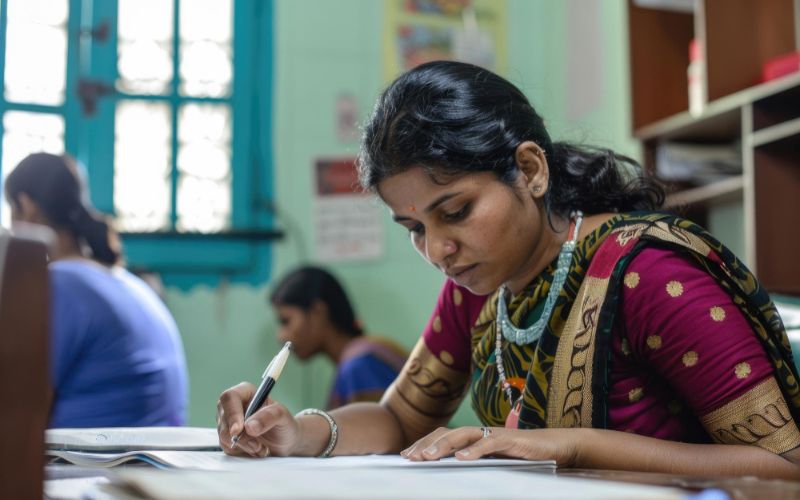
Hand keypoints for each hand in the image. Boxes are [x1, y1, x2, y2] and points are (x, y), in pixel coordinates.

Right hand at [216, 382, 301, 457]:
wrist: (286, 442)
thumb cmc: (284, 424)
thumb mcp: (283, 416)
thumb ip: (269, 416)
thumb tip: (249, 426)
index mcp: (245, 392)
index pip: (229, 397)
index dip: (232, 414)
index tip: (238, 430)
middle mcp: (233, 406)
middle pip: (224, 420)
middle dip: (242, 437)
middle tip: (258, 445)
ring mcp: (228, 423)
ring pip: (224, 436)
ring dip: (245, 446)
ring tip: (262, 447)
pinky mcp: (227, 439)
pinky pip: (227, 448)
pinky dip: (243, 452)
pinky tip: (256, 450)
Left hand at [400, 426, 579, 466]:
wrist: (555, 447)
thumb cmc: (523, 457)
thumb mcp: (494, 463)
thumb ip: (475, 464)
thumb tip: (450, 470)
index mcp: (473, 439)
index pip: (443, 437)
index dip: (423, 444)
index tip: (405, 455)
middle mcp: (480, 433)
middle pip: (446, 433)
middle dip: (426, 444)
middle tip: (409, 457)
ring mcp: (494, 434)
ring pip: (462, 435)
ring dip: (443, 446)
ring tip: (427, 457)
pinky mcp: (510, 440)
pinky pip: (488, 444)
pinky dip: (474, 450)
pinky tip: (462, 459)